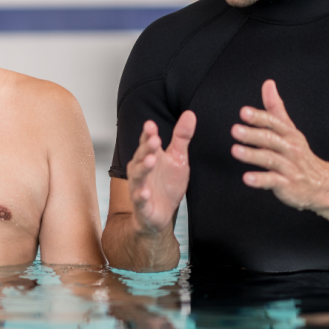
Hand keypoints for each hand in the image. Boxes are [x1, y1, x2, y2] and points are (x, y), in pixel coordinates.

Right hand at [127, 111, 196, 232]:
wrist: (161, 214)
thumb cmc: (166, 184)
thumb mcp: (178, 158)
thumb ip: (181, 137)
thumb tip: (190, 114)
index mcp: (148, 156)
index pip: (146, 142)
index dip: (148, 134)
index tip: (150, 125)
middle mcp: (140, 169)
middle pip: (141, 156)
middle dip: (146, 148)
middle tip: (155, 139)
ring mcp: (139, 186)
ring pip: (138, 176)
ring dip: (144, 168)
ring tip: (151, 160)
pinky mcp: (142, 204)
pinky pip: (139, 199)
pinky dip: (141, 195)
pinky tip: (145, 192)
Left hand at [230, 80, 328, 210]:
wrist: (322, 185)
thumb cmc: (299, 155)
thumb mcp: (289, 130)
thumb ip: (275, 108)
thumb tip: (268, 84)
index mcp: (289, 134)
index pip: (274, 122)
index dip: (259, 117)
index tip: (244, 112)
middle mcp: (290, 149)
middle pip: (271, 139)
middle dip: (253, 134)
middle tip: (236, 130)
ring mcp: (289, 167)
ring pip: (270, 159)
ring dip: (252, 155)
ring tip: (236, 150)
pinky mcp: (287, 184)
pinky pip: (273, 181)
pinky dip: (260, 180)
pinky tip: (247, 178)